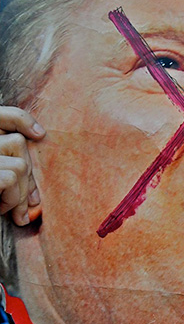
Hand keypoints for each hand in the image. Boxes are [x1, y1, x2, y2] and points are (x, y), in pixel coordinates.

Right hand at [0, 106, 44, 225]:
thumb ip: (8, 166)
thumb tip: (37, 176)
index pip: (1, 115)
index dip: (21, 119)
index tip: (40, 135)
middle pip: (17, 144)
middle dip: (28, 178)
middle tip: (28, 205)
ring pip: (19, 164)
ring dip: (19, 193)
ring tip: (6, 208)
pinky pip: (11, 178)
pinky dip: (11, 199)